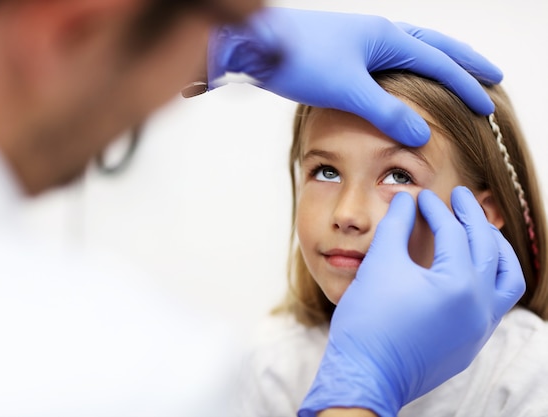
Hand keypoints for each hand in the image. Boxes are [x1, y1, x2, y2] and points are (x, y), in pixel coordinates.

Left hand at [207, 8, 502, 145]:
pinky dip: (404, 74)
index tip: (489, 105)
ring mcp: (360, 41)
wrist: (254, 44)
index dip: (466, 85)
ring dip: (435, 64)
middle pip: (433, 46)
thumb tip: (422, 133)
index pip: (438, 62)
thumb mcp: (347, 89)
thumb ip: (386, 111)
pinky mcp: (343, 54)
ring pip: (409, 52)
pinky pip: (386, 63)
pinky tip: (401, 86)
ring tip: (455, 77)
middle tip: (491, 75)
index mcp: (385, 38)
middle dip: (463, 62)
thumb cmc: (299, 60)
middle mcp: (377, 34)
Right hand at [298, 187, 524, 416]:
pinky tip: (469, 270)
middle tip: (460, 196)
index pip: (453, 233)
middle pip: (488, 249)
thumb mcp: (380, 264)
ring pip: (507, 280)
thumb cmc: (368, 320)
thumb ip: (396, 226)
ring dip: (496, 250)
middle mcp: (480, 307)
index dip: (436, 209)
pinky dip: (488, 279)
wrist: (365, 375)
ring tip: (480, 230)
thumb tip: (405, 200)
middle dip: (473, 218)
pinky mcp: (470, 345)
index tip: (421, 196)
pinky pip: (495, 305)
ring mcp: (479, 330)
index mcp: (460, 285)